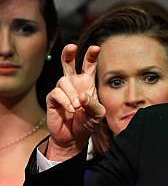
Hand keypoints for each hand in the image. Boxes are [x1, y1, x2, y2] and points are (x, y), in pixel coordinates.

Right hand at [46, 44, 105, 159]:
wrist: (74, 138)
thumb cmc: (87, 123)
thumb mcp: (97, 114)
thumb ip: (93, 104)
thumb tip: (82, 96)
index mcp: (87, 83)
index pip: (88, 65)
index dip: (91, 56)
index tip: (96, 48)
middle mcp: (73, 84)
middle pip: (68, 62)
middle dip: (69, 53)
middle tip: (72, 47)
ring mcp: (62, 90)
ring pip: (64, 81)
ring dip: (72, 94)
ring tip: (77, 107)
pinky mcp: (52, 99)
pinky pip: (56, 93)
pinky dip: (65, 101)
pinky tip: (71, 109)